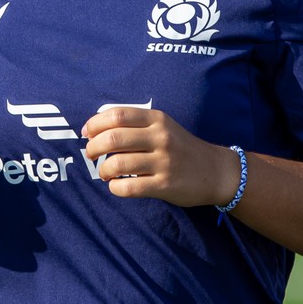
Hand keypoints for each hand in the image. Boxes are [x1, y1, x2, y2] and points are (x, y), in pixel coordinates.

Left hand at [80, 107, 237, 207]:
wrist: (215, 171)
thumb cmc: (180, 147)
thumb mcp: (162, 126)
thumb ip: (134, 123)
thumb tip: (95, 128)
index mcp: (157, 119)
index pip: (116, 115)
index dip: (95, 124)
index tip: (86, 133)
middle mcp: (160, 137)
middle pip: (113, 138)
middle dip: (93, 147)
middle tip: (91, 155)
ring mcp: (164, 162)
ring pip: (117, 164)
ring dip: (103, 170)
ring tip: (105, 173)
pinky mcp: (165, 185)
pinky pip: (129, 187)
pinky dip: (115, 187)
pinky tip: (116, 186)